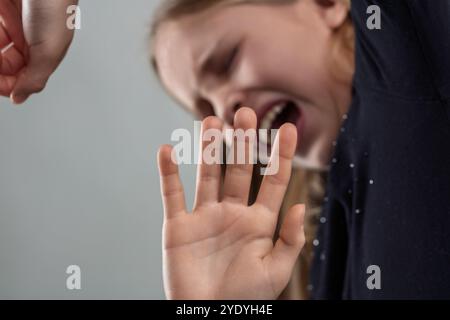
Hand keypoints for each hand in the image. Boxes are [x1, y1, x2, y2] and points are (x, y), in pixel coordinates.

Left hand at [0, 0, 77, 103]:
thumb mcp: (50, 51)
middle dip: (0, 72)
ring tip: (2, 41)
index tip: (4, 87)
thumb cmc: (57, 6)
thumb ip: (35, 78)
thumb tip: (18, 98)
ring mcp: (9, 26)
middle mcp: (25, 42)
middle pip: (4, 67)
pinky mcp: (0, 13)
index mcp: (43, 55)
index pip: (21, 80)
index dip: (8, 86)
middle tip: (0, 66)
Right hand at [157, 108, 304, 299]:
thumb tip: (302, 206)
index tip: (289, 129)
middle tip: (246, 112)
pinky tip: (168, 150)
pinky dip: (168, 173)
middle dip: (243, 142)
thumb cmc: (245, 299)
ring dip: (208, 149)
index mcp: (258, 222)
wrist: (209, 316)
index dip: (282, 155)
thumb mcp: (276, 272)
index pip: (274, 181)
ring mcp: (204, 217)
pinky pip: (172, 195)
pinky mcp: (179, 227)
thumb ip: (291, 239)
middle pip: (240, 170)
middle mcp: (232, 213)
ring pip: (208, 175)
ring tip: (212, 122)